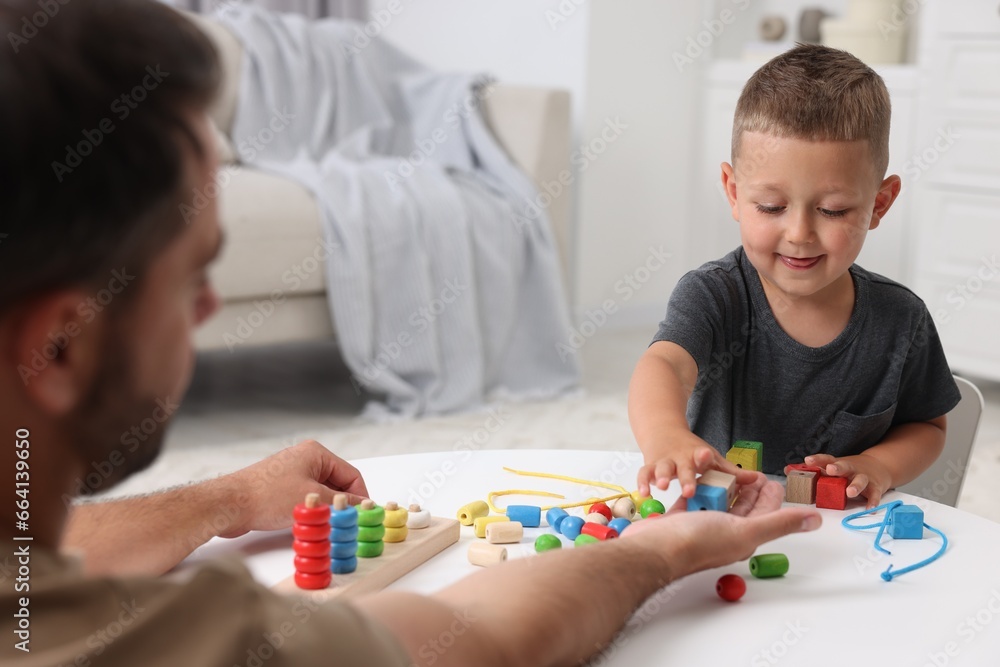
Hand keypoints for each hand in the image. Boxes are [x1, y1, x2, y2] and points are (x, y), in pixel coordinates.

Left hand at [217, 439, 368, 537]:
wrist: (228, 504)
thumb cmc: (267, 497)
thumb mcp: (312, 499)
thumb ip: (341, 503)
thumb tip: (364, 506)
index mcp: (316, 453)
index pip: (351, 474)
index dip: (360, 496)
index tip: (362, 516)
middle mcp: (306, 459)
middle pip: (337, 483)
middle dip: (342, 503)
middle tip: (346, 523)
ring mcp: (292, 472)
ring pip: (322, 492)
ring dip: (326, 508)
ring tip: (326, 523)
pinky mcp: (281, 487)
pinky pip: (307, 497)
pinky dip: (312, 510)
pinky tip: (309, 522)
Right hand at [623, 473, 820, 576]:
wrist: (654, 550)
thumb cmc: (697, 542)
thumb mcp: (745, 529)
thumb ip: (779, 522)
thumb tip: (814, 520)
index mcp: (743, 537)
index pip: (764, 514)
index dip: (770, 496)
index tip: (772, 478)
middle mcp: (724, 533)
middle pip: (742, 508)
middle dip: (749, 490)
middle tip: (752, 472)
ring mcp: (701, 526)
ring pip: (718, 503)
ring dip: (723, 488)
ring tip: (725, 471)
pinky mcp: (681, 519)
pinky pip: (693, 501)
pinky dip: (698, 490)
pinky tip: (698, 480)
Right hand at [636, 430, 756, 497]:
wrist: (663, 431)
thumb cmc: (692, 451)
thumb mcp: (712, 459)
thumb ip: (732, 473)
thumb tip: (758, 479)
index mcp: (699, 456)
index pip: (704, 456)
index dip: (705, 457)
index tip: (706, 456)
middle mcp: (681, 459)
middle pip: (684, 468)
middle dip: (685, 478)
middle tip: (689, 490)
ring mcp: (664, 462)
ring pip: (661, 468)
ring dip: (661, 477)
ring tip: (661, 486)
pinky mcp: (650, 466)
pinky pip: (644, 474)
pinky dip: (643, 482)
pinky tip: (644, 493)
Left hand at [803, 453, 891, 508]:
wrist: (878, 467)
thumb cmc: (847, 471)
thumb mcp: (831, 468)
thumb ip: (811, 471)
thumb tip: (787, 470)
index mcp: (837, 464)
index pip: (826, 459)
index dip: (817, 460)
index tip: (808, 461)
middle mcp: (850, 469)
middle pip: (844, 466)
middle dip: (837, 468)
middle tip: (830, 470)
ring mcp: (864, 477)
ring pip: (861, 480)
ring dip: (855, 486)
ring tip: (849, 492)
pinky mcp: (875, 487)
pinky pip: (874, 494)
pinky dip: (873, 501)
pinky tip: (869, 507)